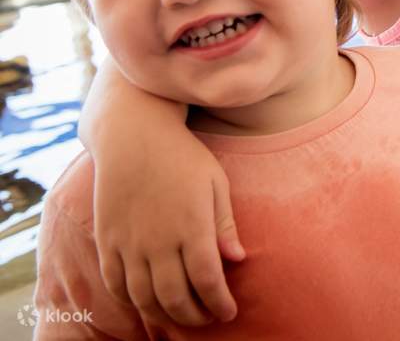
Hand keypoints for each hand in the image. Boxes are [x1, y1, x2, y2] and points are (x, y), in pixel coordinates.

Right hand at [93, 129, 243, 326]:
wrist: (134, 135)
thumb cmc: (183, 156)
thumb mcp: (215, 182)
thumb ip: (224, 224)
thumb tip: (237, 260)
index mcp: (192, 226)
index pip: (207, 280)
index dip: (219, 303)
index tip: (228, 312)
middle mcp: (159, 240)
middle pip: (175, 297)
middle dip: (195, 316)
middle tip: (208, 318)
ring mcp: (129, 242)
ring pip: (144, 297)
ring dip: (164, 315)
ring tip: (181, 317)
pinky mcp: (108, 240)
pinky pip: (117, 283)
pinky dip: (132, 302)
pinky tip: (148, 303)